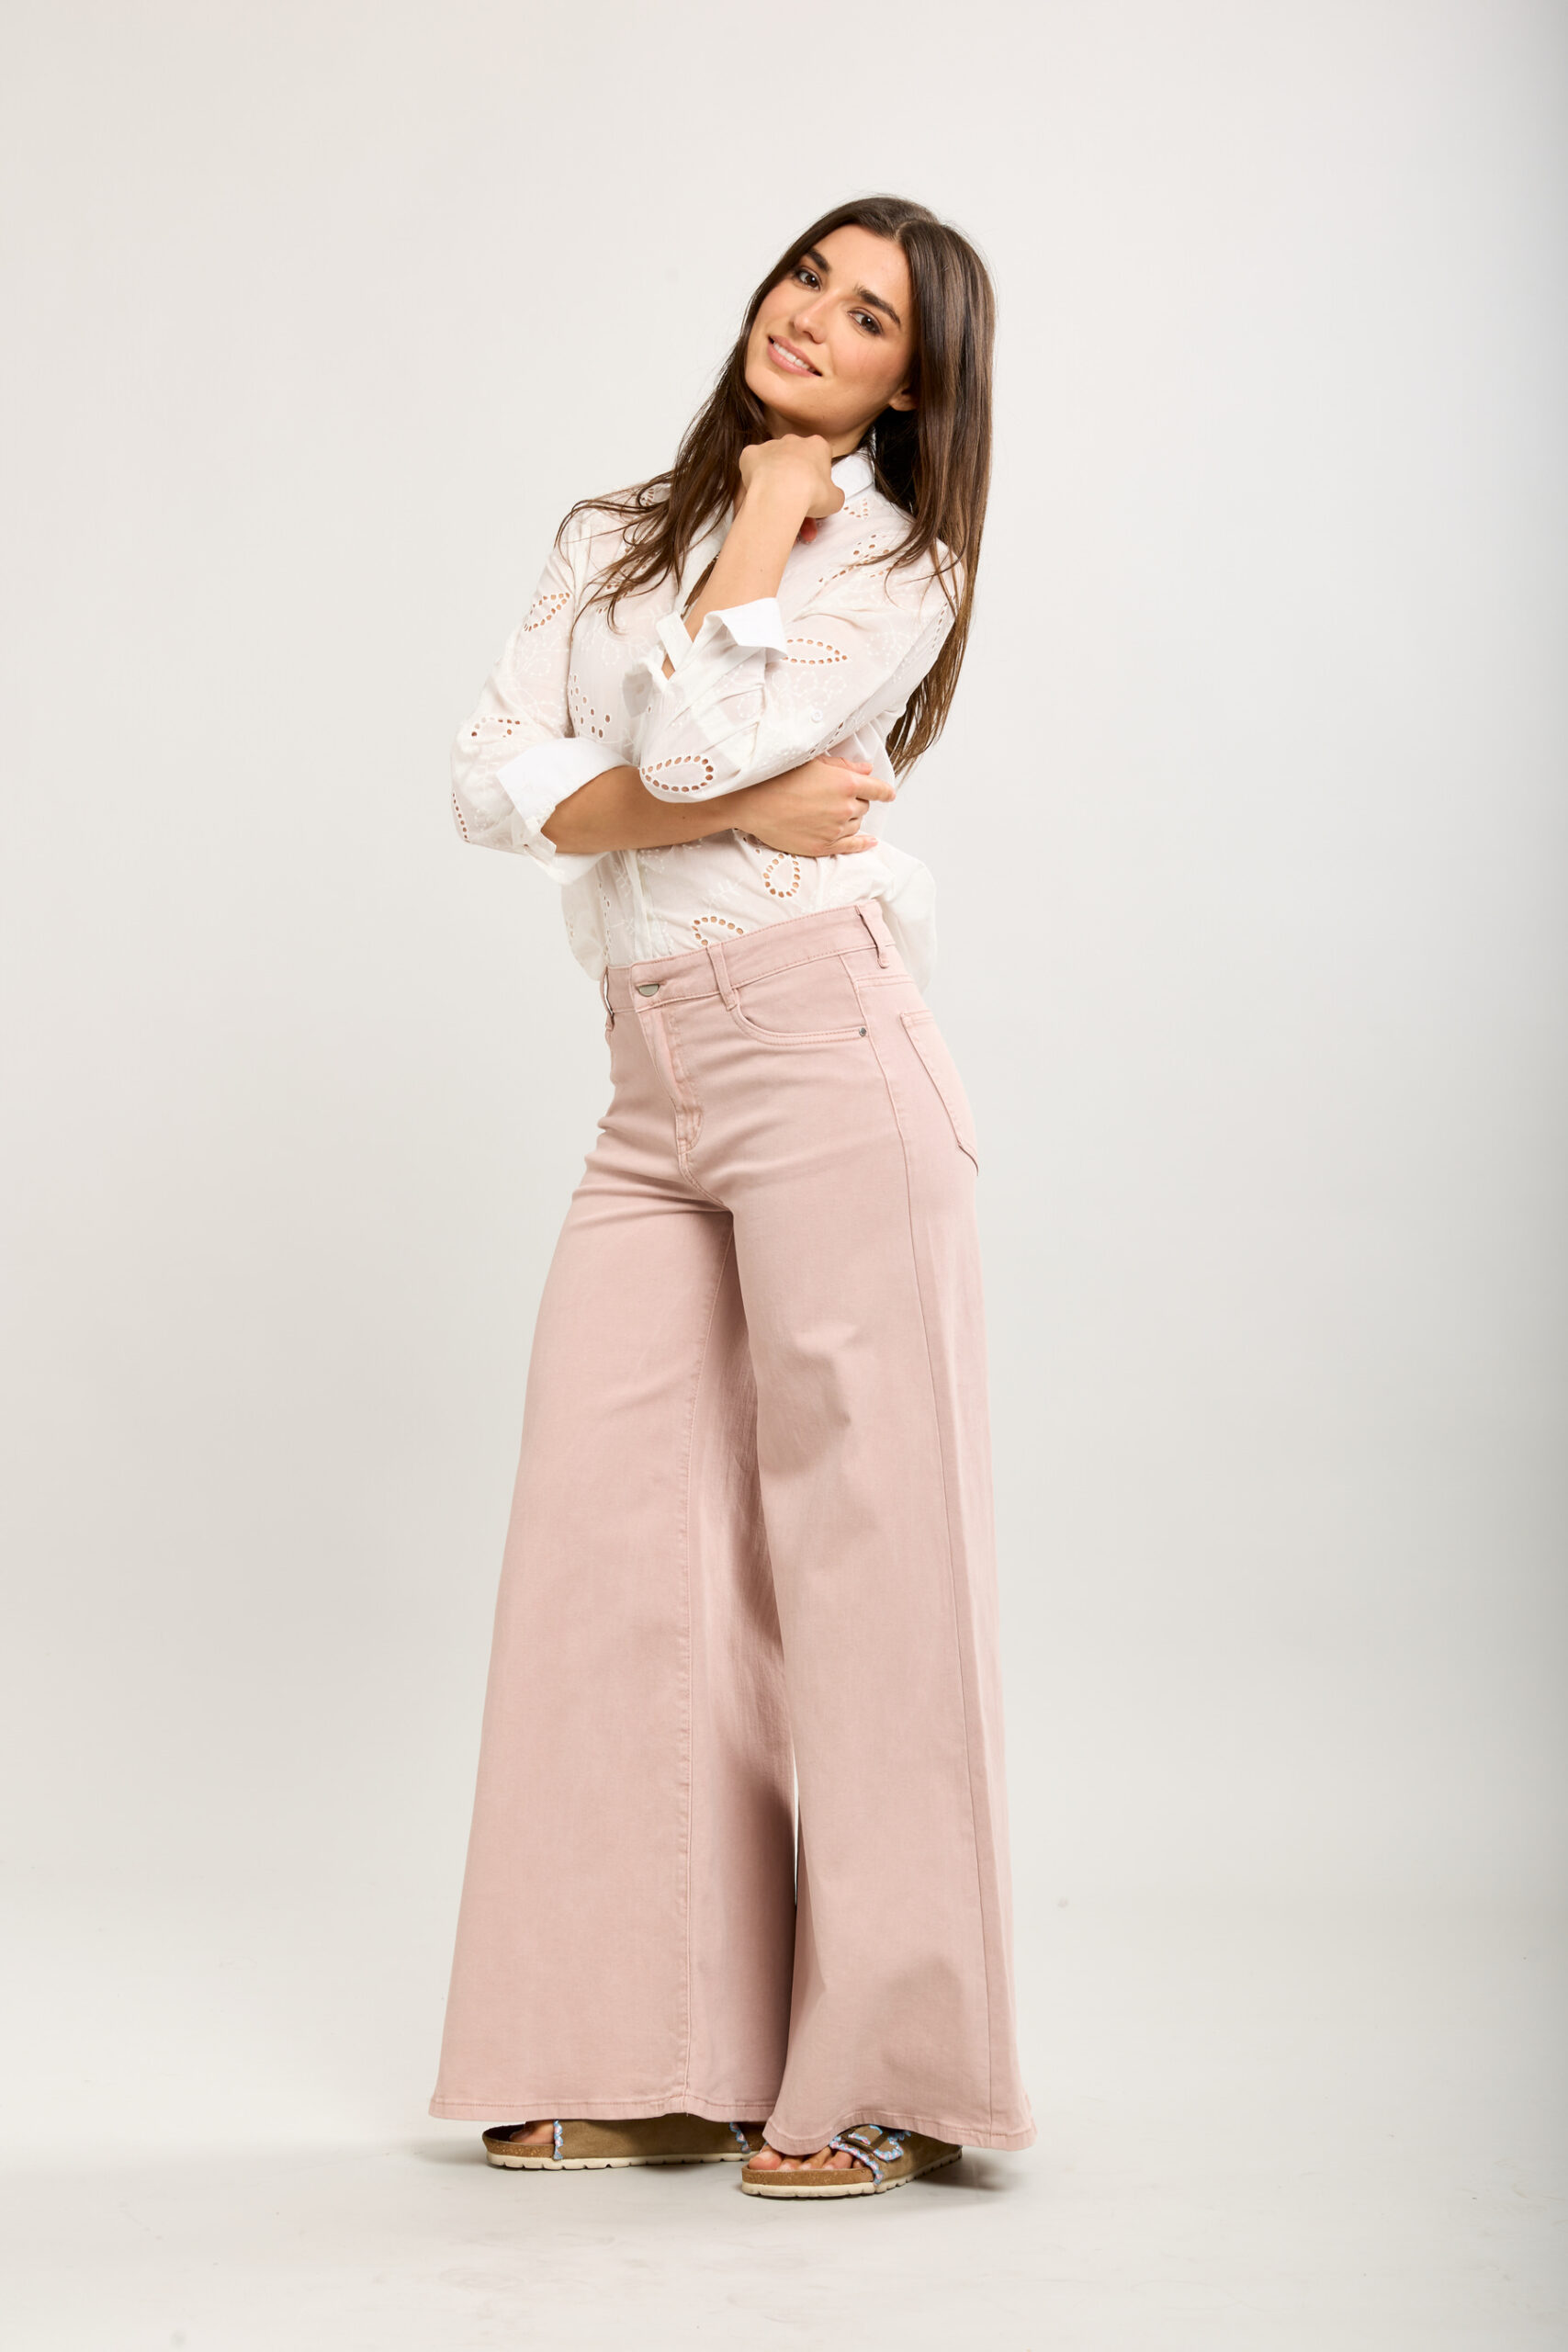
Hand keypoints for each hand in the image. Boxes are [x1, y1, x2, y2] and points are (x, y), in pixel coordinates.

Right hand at [734, 755, 893, 858]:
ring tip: (830, 811)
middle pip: (864, 807)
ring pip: (856, 825)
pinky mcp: (823, 846)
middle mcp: (845, 808)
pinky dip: (863, 844)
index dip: (885, 791)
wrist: (753, 802)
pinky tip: (869, 842)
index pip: (877, 789)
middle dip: (857, 801)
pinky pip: (851, 847)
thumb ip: (843, 767)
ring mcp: (835, 830)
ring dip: (851, 819)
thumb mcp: (813, 762)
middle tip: (837, 796)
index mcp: (846, 783)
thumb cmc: (778, 778)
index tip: (888, 793)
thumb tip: (866, 770)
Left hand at [737, 434, 843, 527]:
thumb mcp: (835, 499)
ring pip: (774, 465)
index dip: (818, 478)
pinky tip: (761, 494)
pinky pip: (753, 465)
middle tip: (797, 504)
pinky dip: (755, 479)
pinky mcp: (751, 454)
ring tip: (779, 508)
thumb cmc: (810, 493)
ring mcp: (771, 446)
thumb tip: (831, 497)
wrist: (780, 494)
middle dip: (797, 482)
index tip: (815, 492)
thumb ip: (833, 494)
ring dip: (777, 484)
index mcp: (817, 446)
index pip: (820, 458)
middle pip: (796, 461)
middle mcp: (793, 441)